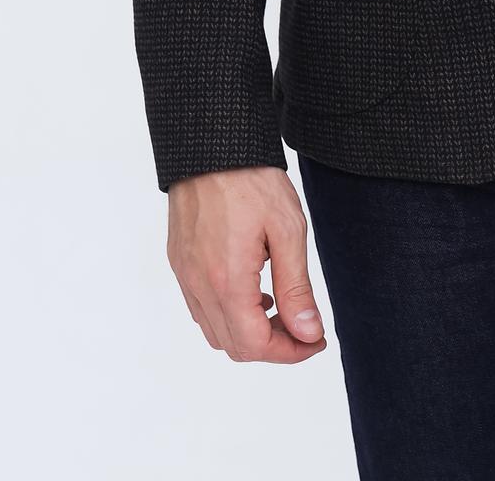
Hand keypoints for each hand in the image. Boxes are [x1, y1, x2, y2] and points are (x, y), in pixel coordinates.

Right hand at [166, 165, 328, 362]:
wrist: (211, 142)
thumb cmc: (251, 180)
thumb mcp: (287, 230)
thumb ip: (296, 287)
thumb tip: (308, 333)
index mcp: (227, 282)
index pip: (256, 346)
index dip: (290, 352)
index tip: (315, 339)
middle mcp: (199, 285)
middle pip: (233, 346)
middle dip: (273, 345)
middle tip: (303, 326)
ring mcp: (185, 274)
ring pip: (214, 330)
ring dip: (248, 331)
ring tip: (280, 306)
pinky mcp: (179, 261)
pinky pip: (200, 307)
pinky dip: (227, 312)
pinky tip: (252, 288)